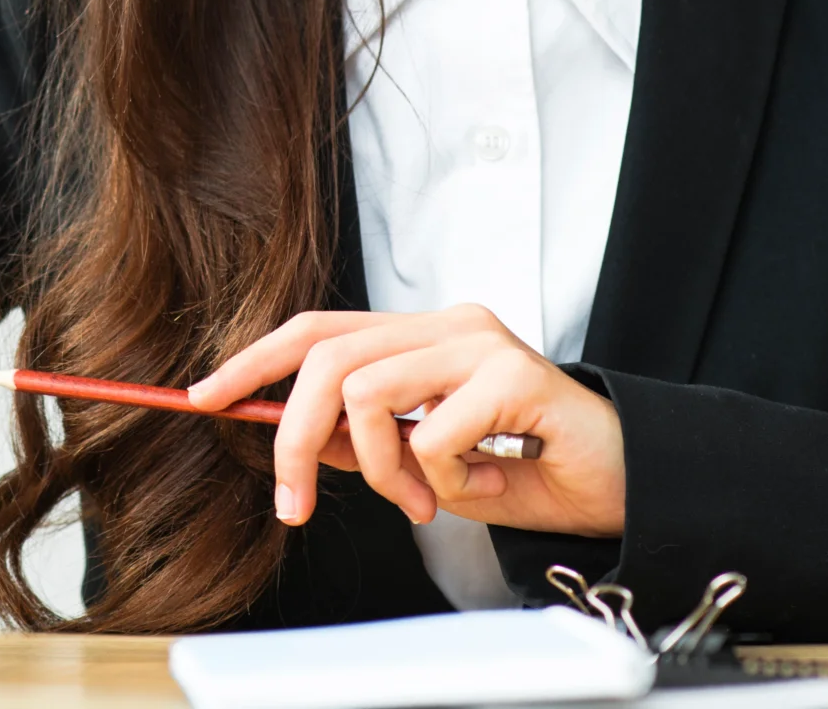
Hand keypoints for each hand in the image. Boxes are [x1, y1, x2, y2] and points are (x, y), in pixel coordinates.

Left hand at [187, 306, 624, 537]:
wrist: (622, 486)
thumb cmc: (530, 469)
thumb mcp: (427, 464)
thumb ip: (367, 441)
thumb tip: (297, 438)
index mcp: (422, 334)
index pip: (318, 328)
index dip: (254, 360)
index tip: (205, 398)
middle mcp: (448, 324)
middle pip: (327, 358)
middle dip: (290, 436)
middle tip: (294, 503)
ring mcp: (481, 343)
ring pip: (367, 394)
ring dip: (381, 471)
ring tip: (428, 500)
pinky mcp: (513, 375)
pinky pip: (433, 437)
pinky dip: (446, 483)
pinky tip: (488, 483)